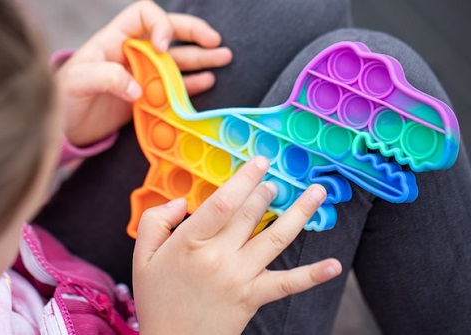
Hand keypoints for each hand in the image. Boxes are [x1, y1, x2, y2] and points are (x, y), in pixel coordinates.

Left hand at [55, 0, 231, 146]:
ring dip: (200, 58)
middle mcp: (131, 53)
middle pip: (168, 33)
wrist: (61, 128)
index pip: (143, 14)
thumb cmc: (62, 98)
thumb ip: (106, 78)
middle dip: (192, 33)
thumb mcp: (77, 83)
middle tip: (214, 40)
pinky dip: (191, 84)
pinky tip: (207, 81)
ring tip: (223, 58)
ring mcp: (140, 75)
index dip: (160, 24)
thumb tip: (138, 87)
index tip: (165, 47)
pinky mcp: (145, 98)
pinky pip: (172, 87)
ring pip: (176, 60)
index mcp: (113, 40)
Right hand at [132, 156, 341, 334]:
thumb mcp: (141, 257)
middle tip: (275, 180)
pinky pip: (286, 284)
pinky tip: (334, 265)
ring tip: (317, 193)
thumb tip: (182, 202)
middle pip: (250, 215)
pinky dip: (312, 275)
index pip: (222, 203)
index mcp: (189, 243)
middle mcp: (218, 257)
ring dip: (300, 213)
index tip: (259, 162)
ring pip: (275, 239)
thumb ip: (154, 221)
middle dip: (267, 191)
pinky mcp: (253, 297)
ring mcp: (240, 277)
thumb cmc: (157, 299)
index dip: (244, 179)